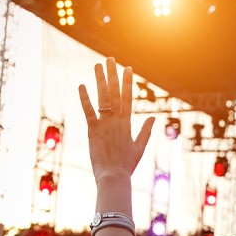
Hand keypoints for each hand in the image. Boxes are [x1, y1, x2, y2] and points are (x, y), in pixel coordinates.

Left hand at [79, 57, 154, 183]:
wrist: (114, 176)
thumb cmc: (127, 165)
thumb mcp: (140, 148)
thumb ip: (145, 132)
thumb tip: (153, 118)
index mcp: (128, 124)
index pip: (128, 98)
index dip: (128, 82)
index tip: (128, 68)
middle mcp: (117, 121)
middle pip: (115, 93)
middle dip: (113, 75)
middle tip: (110, 59)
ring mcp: (105, 124)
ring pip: (103, 98)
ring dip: (100, 80)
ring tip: (97, 65)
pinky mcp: (93, 130)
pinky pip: (88, 111)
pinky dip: (85, 98)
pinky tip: (81, 85)